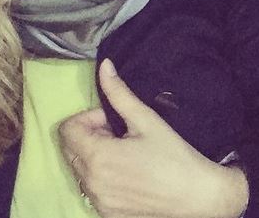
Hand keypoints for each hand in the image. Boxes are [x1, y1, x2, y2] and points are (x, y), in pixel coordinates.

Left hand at [58, 59, 248, 217]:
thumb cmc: (174, 156)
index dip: (88, 119)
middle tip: (117, 135)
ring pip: (79, 168)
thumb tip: (103, 66)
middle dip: (89, 135)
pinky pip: (92, 188)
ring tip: (123, 153)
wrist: (202, 199)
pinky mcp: (109, 215)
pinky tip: (126, 173)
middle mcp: (92, 183)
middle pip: (70, 148)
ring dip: (93, 156)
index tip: (111, 120)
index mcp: (97, 157)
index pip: (67, 129)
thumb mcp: (145, 119)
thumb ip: (118, 92)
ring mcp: (100, 202)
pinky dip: (100, 177)